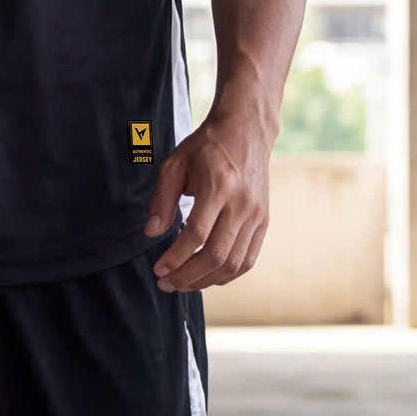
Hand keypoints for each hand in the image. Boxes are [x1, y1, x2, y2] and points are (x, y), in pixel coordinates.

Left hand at [145, 107, 270, 291]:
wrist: (246, 131)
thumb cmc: (206, 147)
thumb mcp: (175, 164)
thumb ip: (162, 199)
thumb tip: (152, 233)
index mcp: (218, 186)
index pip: (197, 234)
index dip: (176, 257)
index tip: (159, 269)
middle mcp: (242, 204)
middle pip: (216, 255)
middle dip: (188, 276)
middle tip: (166, 283)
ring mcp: (257, 215)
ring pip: (233, 263)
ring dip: (205, 281)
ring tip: (182, 284)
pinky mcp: (264, 221)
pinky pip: (248, 259)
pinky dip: (227, 275)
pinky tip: (206, 277)